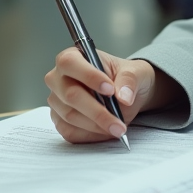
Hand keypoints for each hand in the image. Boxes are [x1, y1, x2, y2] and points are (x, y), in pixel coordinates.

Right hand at [44, 49, 180, 143]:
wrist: (125, 95)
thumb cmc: (124, 78)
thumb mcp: (135, 72)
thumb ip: (129, 80)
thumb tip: (123, 97)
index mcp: (73, 57)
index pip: (70, 63)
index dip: (88, 76)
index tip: (110, 90)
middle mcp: (59, 78)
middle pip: (70, 94)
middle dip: (97, 111)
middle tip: (119, 122)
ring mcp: (57, 100)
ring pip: (71, 116)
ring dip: (97, 126)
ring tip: (118, 128)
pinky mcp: (60, 120)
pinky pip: (70, 131)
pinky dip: (91, 135)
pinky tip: (106, 132)